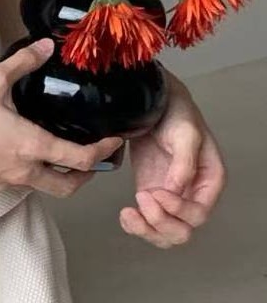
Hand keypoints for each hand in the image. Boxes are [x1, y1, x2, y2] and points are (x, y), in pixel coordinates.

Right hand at [0, 37, 124, 197]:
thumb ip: (23, 62)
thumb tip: (46, 46)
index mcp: (32, 146)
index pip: (81, 158)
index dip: (104, 152)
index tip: (114, 142)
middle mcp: (24, 170)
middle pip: (68, 186)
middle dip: (86, 175)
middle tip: (94, 159)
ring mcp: (6, 181)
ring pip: (45, 188)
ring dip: (60, 177)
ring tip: (63, 156)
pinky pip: (22, 185)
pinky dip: (35, 175)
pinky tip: (26, 155)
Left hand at [120, 69, 226, 247]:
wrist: (150, 101)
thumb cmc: (174, 113)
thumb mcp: (185, 133)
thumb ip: (184, 162)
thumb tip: (176, 190)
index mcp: (208, 180)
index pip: (198, 212)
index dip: (178, 209)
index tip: (156, 192)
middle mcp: (192, 193)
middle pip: (183, 230)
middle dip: (161, 222)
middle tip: (142, 199)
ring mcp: (170, 196)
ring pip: (165, 232)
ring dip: (147, 230)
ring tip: (129, 214)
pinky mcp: (150, 192)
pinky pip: (147, 221)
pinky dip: (135, 225)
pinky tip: (125, 215)